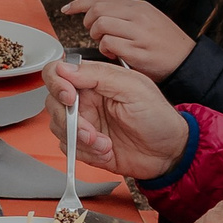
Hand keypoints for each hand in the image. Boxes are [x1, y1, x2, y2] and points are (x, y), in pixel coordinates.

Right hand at [44, 59, 190, 180]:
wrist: (169, 154)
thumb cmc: (159, 118)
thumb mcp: (133, 88)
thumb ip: (98, 75)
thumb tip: (65, 68)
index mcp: (96, 80)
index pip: (59, 72)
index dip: (57, 84)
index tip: (69, 98)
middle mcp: (86, 100)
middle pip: (53, 103)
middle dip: (70, 120)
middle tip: (91, 131)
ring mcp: (85, 123)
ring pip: (58, 128)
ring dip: (80, 140)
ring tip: (105, 143)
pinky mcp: (85, 146)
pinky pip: (68, 149)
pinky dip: (85, 153)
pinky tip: (106, 152)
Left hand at [62, 0, 196, 79]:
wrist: (187, 61)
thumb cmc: (166, 44)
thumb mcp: (148, 20)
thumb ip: (125, 15)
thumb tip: (98, 14)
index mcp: (138, 6)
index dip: (79, 3)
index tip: (67, 9)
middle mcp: (137, 15)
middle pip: (97, 10)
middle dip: (88, 23)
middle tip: (93, 34)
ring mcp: (138, 32)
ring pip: (101, 25)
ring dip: (97, 38)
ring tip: (106, 45)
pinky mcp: (137, 50)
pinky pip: (109, 44)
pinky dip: (106, 50)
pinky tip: (114, 55)